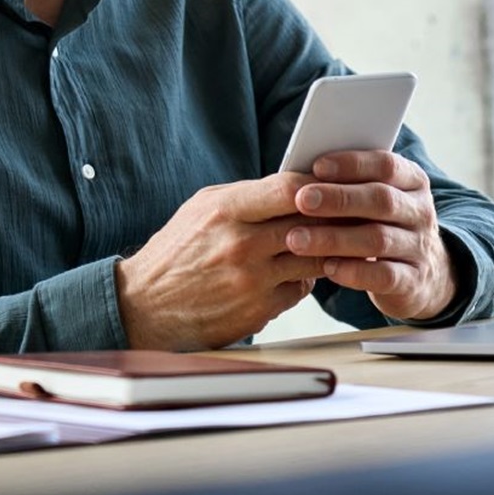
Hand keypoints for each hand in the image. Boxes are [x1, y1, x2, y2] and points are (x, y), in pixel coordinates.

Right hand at [116, 174, 324, 350]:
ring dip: (326, 249)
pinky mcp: (258, 311)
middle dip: (333, 216)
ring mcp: (252, 280)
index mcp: (226, 210)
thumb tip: (295, 185)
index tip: (330, 183)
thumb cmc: (177, 251)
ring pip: (313, 258)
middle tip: (348, 211)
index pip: (288, 188)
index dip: (317, 184)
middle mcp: (241, 245)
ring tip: (333, 239)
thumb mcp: (203, 207)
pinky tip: (299, 268)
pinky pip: (300, 289)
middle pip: (310, 223)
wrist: (145, 305)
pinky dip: (305, 278)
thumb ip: (248, 195)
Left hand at [284, 151, 458, 321]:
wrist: (423, 273)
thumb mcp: (375, 197)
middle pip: (381, 200)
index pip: (386, 165)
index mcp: (412, 180)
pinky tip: (327, 268)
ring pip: (378, 239)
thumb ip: (349, 184)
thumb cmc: (382, 224)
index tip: (316, 167)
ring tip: (297, 239)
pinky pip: (384, 276)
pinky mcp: (414, 281)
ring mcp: (420, 247)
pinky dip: (353, 272)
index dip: (352, 164)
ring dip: (334, 238)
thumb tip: (302, 173)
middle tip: (301, 200)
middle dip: (338, 199)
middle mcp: (420, 211)